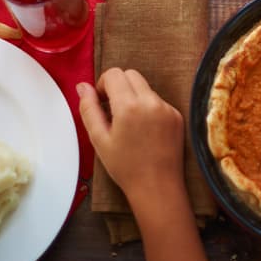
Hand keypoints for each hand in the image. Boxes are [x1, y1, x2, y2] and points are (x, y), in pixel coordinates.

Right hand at [77, 69, 187, 215]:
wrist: (157, 186)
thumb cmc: (125, 167)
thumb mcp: (99, 139)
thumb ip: (88, 109)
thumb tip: (83, 87)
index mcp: (129, 106)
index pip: (114, 74)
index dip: (103, 85)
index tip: (101, 102)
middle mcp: (151, 101)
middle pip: (131, 74)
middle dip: (118, 86)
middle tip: (112, 111)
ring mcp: (167, 107)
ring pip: (145, 88)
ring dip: (134, 97)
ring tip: (128, 125)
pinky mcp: (177, 115)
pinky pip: (158, 101)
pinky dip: (148, 108)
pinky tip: (144, 131)